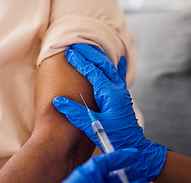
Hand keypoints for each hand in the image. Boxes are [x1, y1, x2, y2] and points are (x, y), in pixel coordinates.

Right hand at [53, 43, 167, 181]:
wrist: (132, 146)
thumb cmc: (113, 137)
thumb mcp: (93, 126)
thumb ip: (75, 113)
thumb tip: (57, 101)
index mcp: (110, 93)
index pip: (93, 71)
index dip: (80, 61)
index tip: (69, 52)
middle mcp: (118, 89)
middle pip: (103, 64)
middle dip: (89, 53)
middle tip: (76, 45)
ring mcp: (122, 91)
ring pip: (111, 67)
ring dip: (99, 56)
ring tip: (90, 48)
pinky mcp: (123, 96)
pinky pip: (120, 76)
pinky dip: (118, 65)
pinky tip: (121, 59)